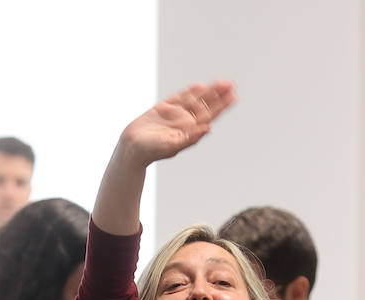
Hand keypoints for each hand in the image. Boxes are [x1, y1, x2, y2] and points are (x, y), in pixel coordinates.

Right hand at [119, 81, 237, 165]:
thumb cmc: (151, 151)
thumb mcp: (173, 145)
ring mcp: (175, 114)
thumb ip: (191, 137)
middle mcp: (185, 122)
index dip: (222, 106)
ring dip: (208, 91)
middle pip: (206, 105)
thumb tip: (208, 128)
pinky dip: (189, 92)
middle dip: (218, 96)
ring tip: (221, 83)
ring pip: (195, 100)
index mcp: (190, 131)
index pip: (210, 116)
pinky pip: (179, 98)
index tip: (233, 96)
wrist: (131, 148)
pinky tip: (199, 87)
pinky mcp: (163, 108)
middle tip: (231, 85)